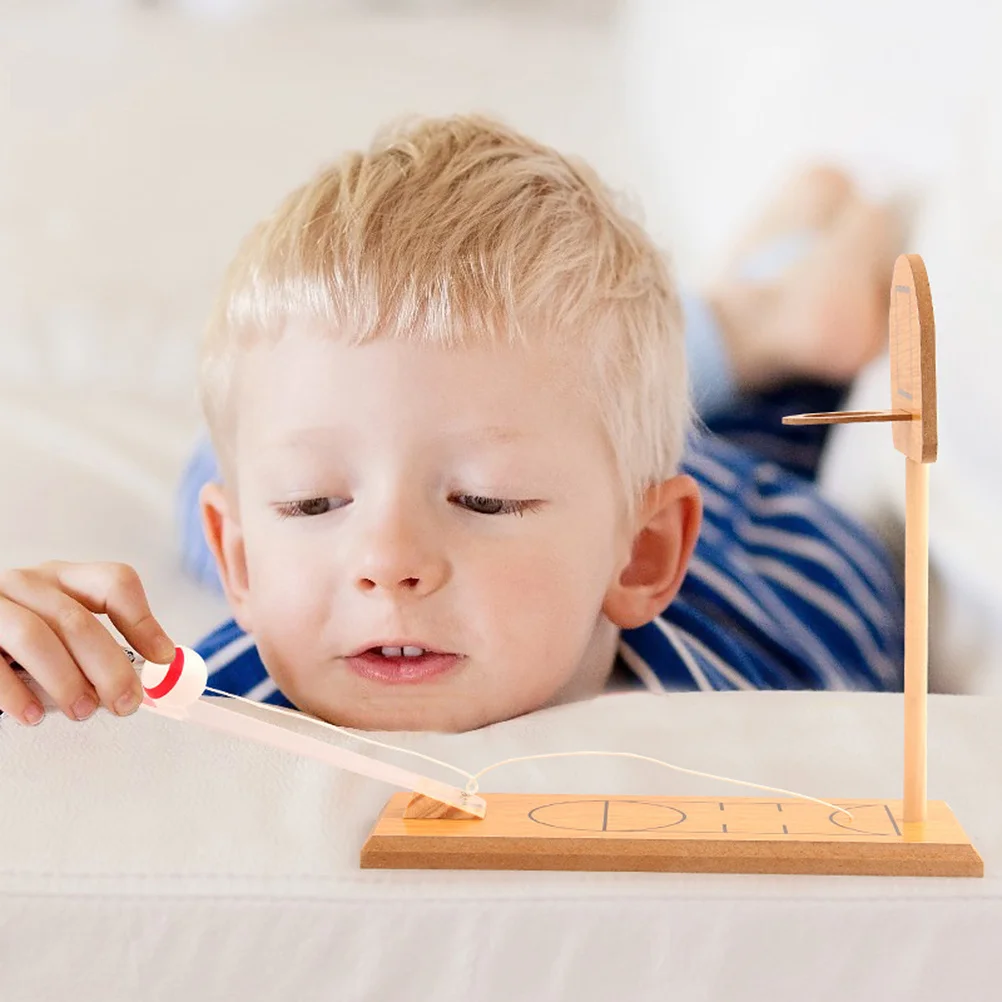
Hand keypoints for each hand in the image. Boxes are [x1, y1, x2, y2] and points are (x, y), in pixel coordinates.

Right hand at [0, 561, 175, 725]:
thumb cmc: (18, 633)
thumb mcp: (60, 624)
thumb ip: (97, 641)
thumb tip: (148, 677)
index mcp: (64, 578)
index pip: (115, 582)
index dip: (143, 621)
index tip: (162, 658)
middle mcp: (30, 585)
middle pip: (79, 620)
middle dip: (109, 667)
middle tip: (125, 702)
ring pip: (36, 637)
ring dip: (65, 680)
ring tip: (82, 711)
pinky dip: (15, 693)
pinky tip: (33, 715)